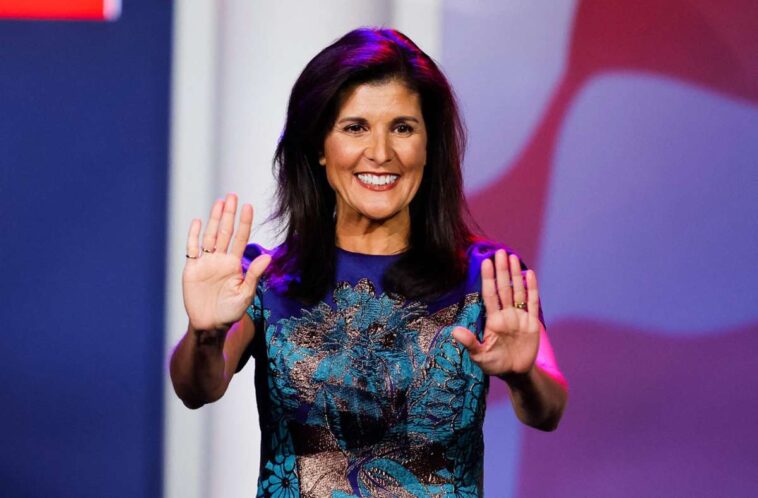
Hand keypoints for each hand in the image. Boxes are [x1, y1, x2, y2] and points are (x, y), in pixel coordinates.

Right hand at [182, 193, 270, 331]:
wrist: (210, 325)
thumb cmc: (230, 312)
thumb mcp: (245, 294)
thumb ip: (254, 275)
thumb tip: (267, 257)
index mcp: (235, 264)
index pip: (240, 238)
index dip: (244, 223)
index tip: (248, 206)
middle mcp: (220, 259)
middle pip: (225, 232)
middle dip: (228, 214)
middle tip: (232, 196)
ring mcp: (206, 263)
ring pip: (210, 236)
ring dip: (214, 220)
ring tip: (219, 203)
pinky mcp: (192, 269)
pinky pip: (192, 249)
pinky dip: (194, 236)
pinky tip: (198, 222)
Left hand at [452, 249, 541, 376]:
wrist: (516, 374)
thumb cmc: (494, 365)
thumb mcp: (479, 356)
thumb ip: (470, 343)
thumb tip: (455, 331)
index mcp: (493, 320)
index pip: (490, 294)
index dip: (488, 279)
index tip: (486, 262)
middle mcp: (506, 315)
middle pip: (504, 288)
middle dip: (501, 270)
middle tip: (500, 252)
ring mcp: (519, 317)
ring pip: (518, 291)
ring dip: (516, 275)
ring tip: (512, 257)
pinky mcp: (532, 323)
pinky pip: (533, 303)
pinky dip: (532, 289)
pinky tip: (529, 274)